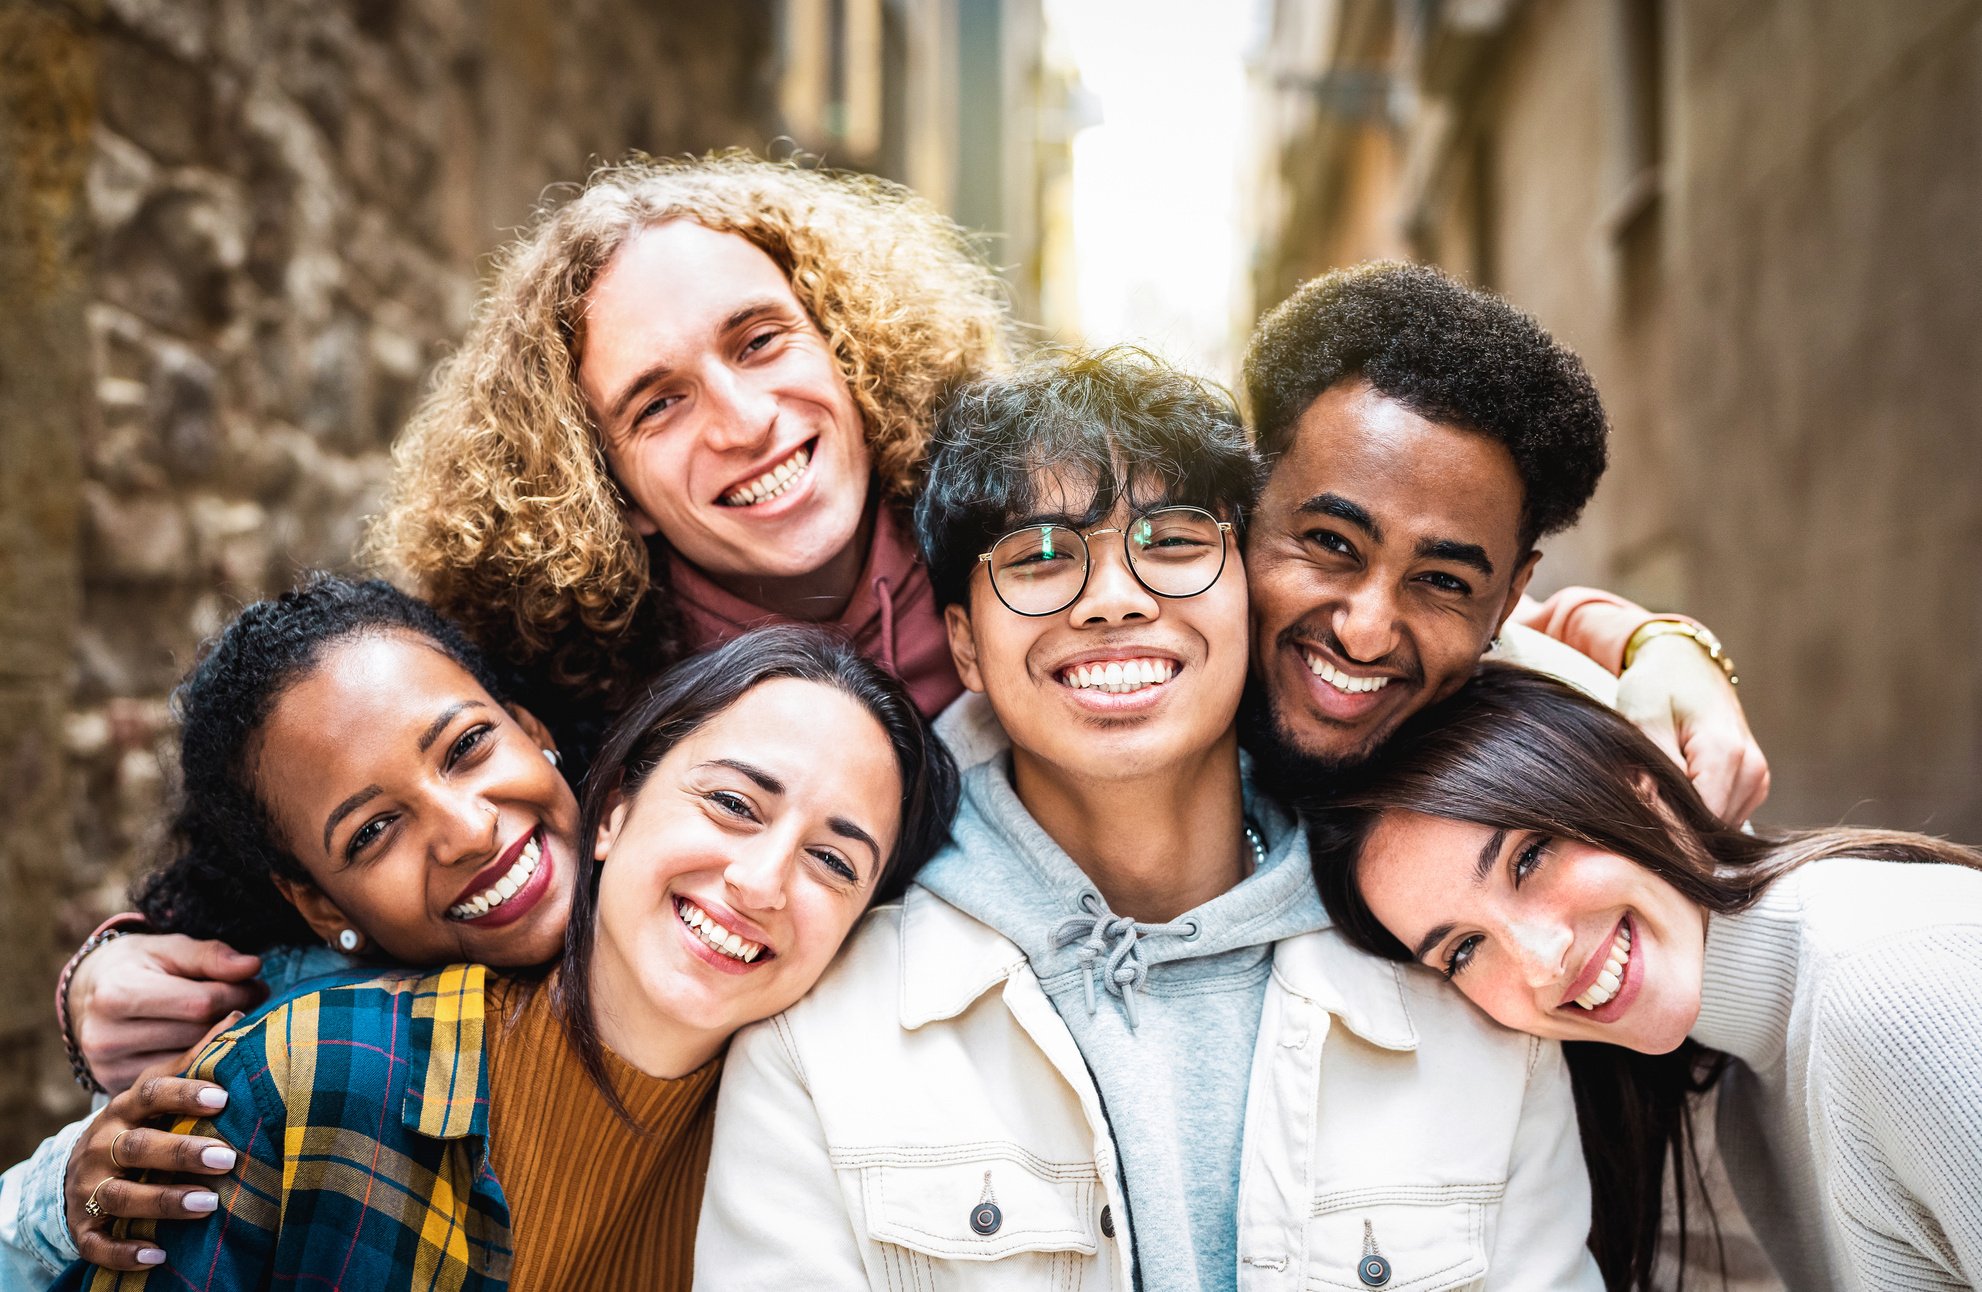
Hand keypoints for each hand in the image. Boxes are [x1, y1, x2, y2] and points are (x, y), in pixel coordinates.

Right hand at [65, 1015, 242, 1270]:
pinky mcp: (84, 1227)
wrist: (76, 1171)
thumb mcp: (157, 1092)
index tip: (222, 1096)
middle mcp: (101, 1146)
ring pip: (121, 1196)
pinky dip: (126, 1252)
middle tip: (227, 1158)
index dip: (184, 1094)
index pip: (150, 1094)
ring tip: (208, 1205)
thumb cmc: (138, 1124)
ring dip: (164, 1201)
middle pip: (138, 1147)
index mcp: (125, 1109)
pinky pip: (98, 1243)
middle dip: (182, 1153)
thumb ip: (195, 1058)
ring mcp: (89, 1188)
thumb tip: (239, 1014)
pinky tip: (159, 1256)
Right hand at [67, 934, 264, 1094]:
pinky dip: (196, 1067)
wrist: (88, 993)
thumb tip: (253, 966)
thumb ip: (210, 956)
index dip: (239, 994)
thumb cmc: (136, 965)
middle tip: (251, 1007)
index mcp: (117, 994)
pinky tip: (207, 1050)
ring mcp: (108, 1068)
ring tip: (230, 1025)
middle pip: (196, 1035)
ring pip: (189, 1063)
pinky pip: (173, 1082)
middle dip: (231, 1019)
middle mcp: (106, 1036)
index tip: (258, 987)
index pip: (200, 1002)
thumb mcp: (168, 948)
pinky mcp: (114, 1088)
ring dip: (218, 1045)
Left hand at [1616, 633, 1770, 823]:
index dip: (1667, 830)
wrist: (1685, 663)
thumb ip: (1651, 774)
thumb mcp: (1643, 723)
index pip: (1701, 821)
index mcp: (1727, 753)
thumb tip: (1654, 823)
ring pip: (1717, 826)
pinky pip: (1722, 815)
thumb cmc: (1657, 686)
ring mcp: (1757, 779)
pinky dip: (1696, 809)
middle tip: (1640, 796)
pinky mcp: (1751, 785)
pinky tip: (1675, 785)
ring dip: (1685, 816)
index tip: (1633, 821)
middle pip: (1712, 828)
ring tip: (1656, 783)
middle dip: (1674, 824)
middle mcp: (1752, 771)